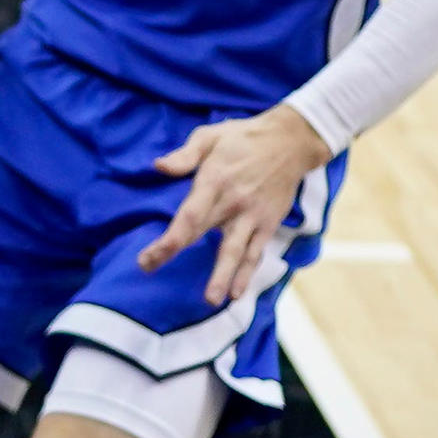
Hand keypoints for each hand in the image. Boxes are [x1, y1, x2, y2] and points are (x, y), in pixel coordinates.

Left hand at [142, 107, 332, 303]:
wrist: (290, 142)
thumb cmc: (242, 138)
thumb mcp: (210, 136)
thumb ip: (185, 155)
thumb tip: (158, 167)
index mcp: (214, 181)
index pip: (188, 217)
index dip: (167, 239)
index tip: (147, 255)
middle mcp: (233, 202)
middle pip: (202, 234)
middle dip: (174, 253)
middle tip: (147, 269)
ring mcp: (253, 216)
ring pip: (236, 252)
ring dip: (224, 277)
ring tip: (213, 301)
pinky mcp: (268, 223)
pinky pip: (256, 252)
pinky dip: (248, 273)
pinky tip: (239, 293)